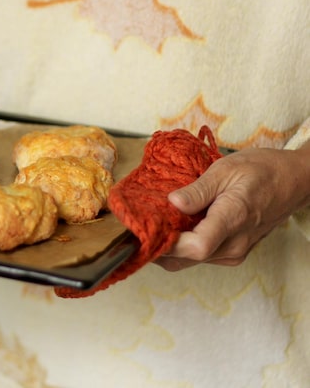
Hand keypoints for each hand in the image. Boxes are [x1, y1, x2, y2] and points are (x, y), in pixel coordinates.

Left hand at [154, 143, 309, 270]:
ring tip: (151, 224)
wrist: (293, 182)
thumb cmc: (261, 171)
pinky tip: (171, 228)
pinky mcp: (232, 254)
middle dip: (158, 245)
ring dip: (168, 247)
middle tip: (137, 225)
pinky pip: (199, 257)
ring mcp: (234, 253)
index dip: (167, 243)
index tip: (145, 229)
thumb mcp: (225, 170)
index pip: (196, 247)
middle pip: (186, 258)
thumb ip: (198, 190)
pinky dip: (181, 247)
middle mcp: (234, 244)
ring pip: (189, 261)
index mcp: (233, 219)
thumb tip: (172, 203)